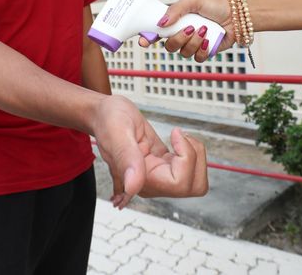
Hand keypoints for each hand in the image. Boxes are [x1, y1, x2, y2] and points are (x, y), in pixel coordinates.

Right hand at [92, 95, 207, 208]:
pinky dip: (191, 149)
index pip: (178, 184)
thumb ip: (126, 159)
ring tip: (179, 137)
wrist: (105, 113)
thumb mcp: (117, 133)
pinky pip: (191, 167)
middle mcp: (150, 182)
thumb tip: (132, 188)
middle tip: (179, 137)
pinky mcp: (165, 165)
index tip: (174, 134)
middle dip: (195, 158)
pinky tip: (175, 138)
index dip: (185, 159)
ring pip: (196, 180)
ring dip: (196, 155)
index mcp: (139, 180)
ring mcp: (159, 174)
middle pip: (193, 186)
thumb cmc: (108, 120)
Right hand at [138, 0, 236, 61]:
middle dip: (179, 38)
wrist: (236, 15)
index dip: (148, 38)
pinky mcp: (204, 52)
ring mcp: (192, 44)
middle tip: (190, 28)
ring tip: (204, 30)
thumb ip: (176, 9)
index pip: (156, 32)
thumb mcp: (193, 0)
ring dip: (194, 42)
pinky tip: (209, 40)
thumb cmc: (215, 5)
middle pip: (168, 46)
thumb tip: (161, 23)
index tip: (145, 41)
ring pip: (183, 53)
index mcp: (175, 21)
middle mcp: (182, 34)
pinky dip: (203, 49)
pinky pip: (197, 58)